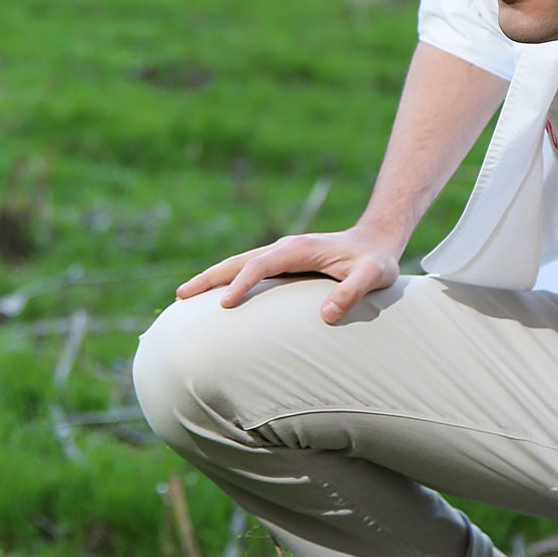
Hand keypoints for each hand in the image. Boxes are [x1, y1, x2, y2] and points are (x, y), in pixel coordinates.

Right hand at [174, 225, 402, 323]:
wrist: (377, 241)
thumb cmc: (376, 261)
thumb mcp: (373, 276)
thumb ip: (353, 292)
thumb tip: (326, 315)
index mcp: (298, 249)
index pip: (261, 266)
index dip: (242, 284)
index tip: (225, 305)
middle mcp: (283, 248)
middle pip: (237, 261)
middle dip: (208, 278)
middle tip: (180, 296)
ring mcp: (280, 254)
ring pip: (237, 264)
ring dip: (211, 278)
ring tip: (184, 296)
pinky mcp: (281, 263)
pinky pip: (247, 270)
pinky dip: (225, 280)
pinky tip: (214, 297)